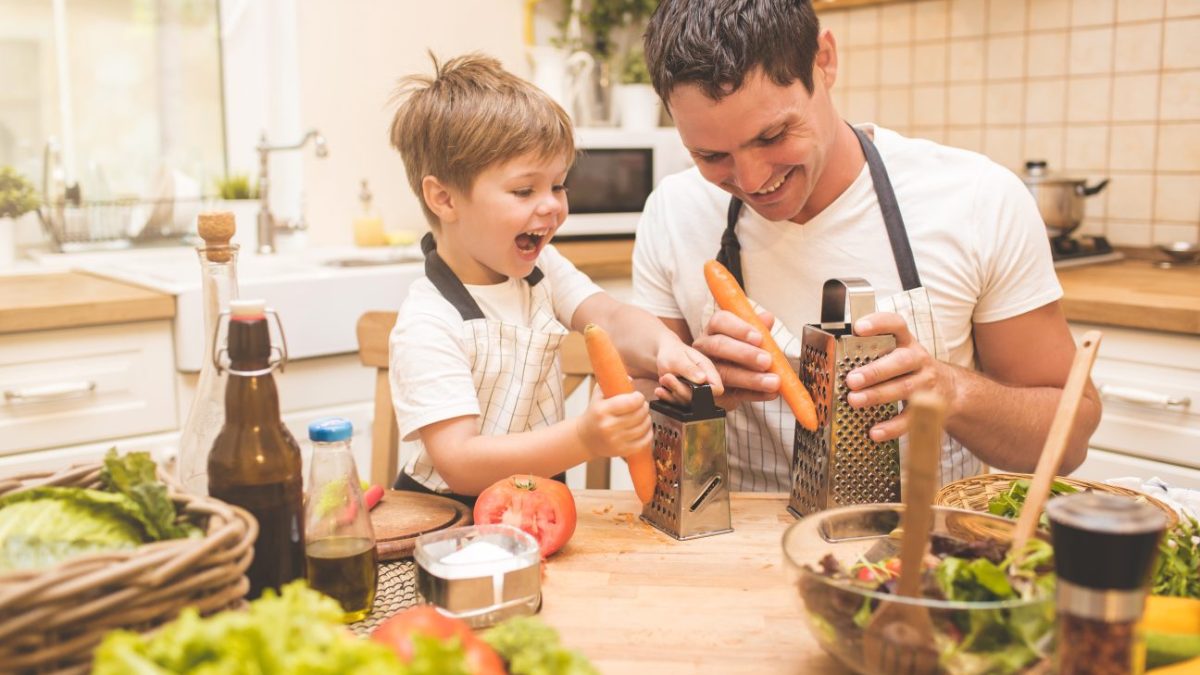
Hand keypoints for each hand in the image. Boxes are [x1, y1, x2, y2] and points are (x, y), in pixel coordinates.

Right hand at [576, 387, 651, 459]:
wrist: (584, 438)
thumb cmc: (594, 414)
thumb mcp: (598, 396)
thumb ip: (611, 383)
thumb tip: (630, 378)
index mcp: (602, 410)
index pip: (630, 402)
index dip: (639, 397)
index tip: (638, 396)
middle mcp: (609, 426)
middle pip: (639, 414)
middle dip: (644, 407)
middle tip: (642, 405)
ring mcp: (616, 440)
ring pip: (643, 427)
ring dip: (647, 419)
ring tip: (643, 415)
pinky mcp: (622, 451)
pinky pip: (643, 442)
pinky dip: (648, 434)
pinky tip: (645, 428)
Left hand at [652, 334, 723, 403]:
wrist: (665, 354)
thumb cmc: (673, 352)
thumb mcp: (678, 358)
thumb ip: (689, 368)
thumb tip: (702, 379)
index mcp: (708, 370)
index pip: (717, 388)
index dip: (706, 391)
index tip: (689, 383)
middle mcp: (703, 383)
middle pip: (699, 398)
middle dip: (681, 389)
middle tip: (667, 377)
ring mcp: (694, 391)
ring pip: (687, 402)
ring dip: (672, 392)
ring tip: (663, 378)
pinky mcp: (684, 396)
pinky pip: (677, 404)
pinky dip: (667, 398)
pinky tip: (659, 390)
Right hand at [687, 308, 780, 409]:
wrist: (731, 383)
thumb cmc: (739, 353)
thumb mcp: (750, 338)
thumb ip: (758, 328)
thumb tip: (767, 318)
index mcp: (713, 330)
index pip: (719, 321)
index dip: (739, 329)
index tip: (759, 338)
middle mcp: (704, 348)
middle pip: (718, 345)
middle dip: (745, 353)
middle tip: (766, 361)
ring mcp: (706, 372)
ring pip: (723, 373)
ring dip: (751, 378)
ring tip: (773, 382)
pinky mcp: (713, 394)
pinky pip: (732, 394)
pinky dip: (754, 394)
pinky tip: (770, 394)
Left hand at [845, 312, 959, 441]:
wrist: (951, 389)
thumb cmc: (910, 368)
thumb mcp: (897, 352)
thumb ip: (873, 351)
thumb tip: (835, 358)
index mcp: (907, 342)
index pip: (896, 325)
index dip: (878, 324)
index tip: (858, 327)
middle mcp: (918, 359)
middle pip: (900, 362)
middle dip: (874, 371)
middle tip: (851, 379)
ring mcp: (926, 383)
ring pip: (905, 388)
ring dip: (878, 395)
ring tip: (854, 401)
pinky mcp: (930, 408)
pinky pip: (911, 418)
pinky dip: (892, 427)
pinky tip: (874, 431)